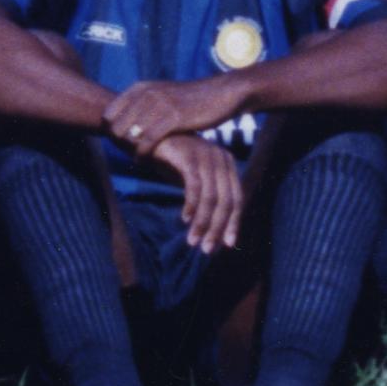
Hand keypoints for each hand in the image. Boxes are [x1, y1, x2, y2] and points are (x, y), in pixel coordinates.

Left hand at [103, 77, 226, 160]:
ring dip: (130, 150)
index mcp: (141, 87)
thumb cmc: (190, 99)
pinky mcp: (174, 117)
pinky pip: (148, 140)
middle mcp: (148, 94)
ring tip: (135, 158)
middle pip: (117, 126)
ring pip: (130, 135)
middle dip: (118, 143)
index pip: (109, 113)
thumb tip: (122, 123)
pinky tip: (144, 159)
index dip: (110, 130)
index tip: (118, 143)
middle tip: (125, 154)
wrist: (221, 93)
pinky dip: (143, 153)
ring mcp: (160, 104)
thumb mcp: (163, 95)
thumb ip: (143, 105)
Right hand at [151, 132, 245, 251]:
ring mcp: (206, 155)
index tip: (227, 244)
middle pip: (227, 201)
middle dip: (217, 228)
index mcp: (227, 163)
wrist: (149, 135)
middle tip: (207, 249)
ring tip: (193, 240)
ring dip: (203, 223)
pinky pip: (195, 186)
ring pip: (211, 197)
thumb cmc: (172, 160)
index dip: (233, 223)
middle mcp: (221, 158)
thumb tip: (215, 230)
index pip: (237, 198)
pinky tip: (185, 219)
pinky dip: (192, 205)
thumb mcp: (195, 179)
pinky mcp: (189, 155)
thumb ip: (207, 198)